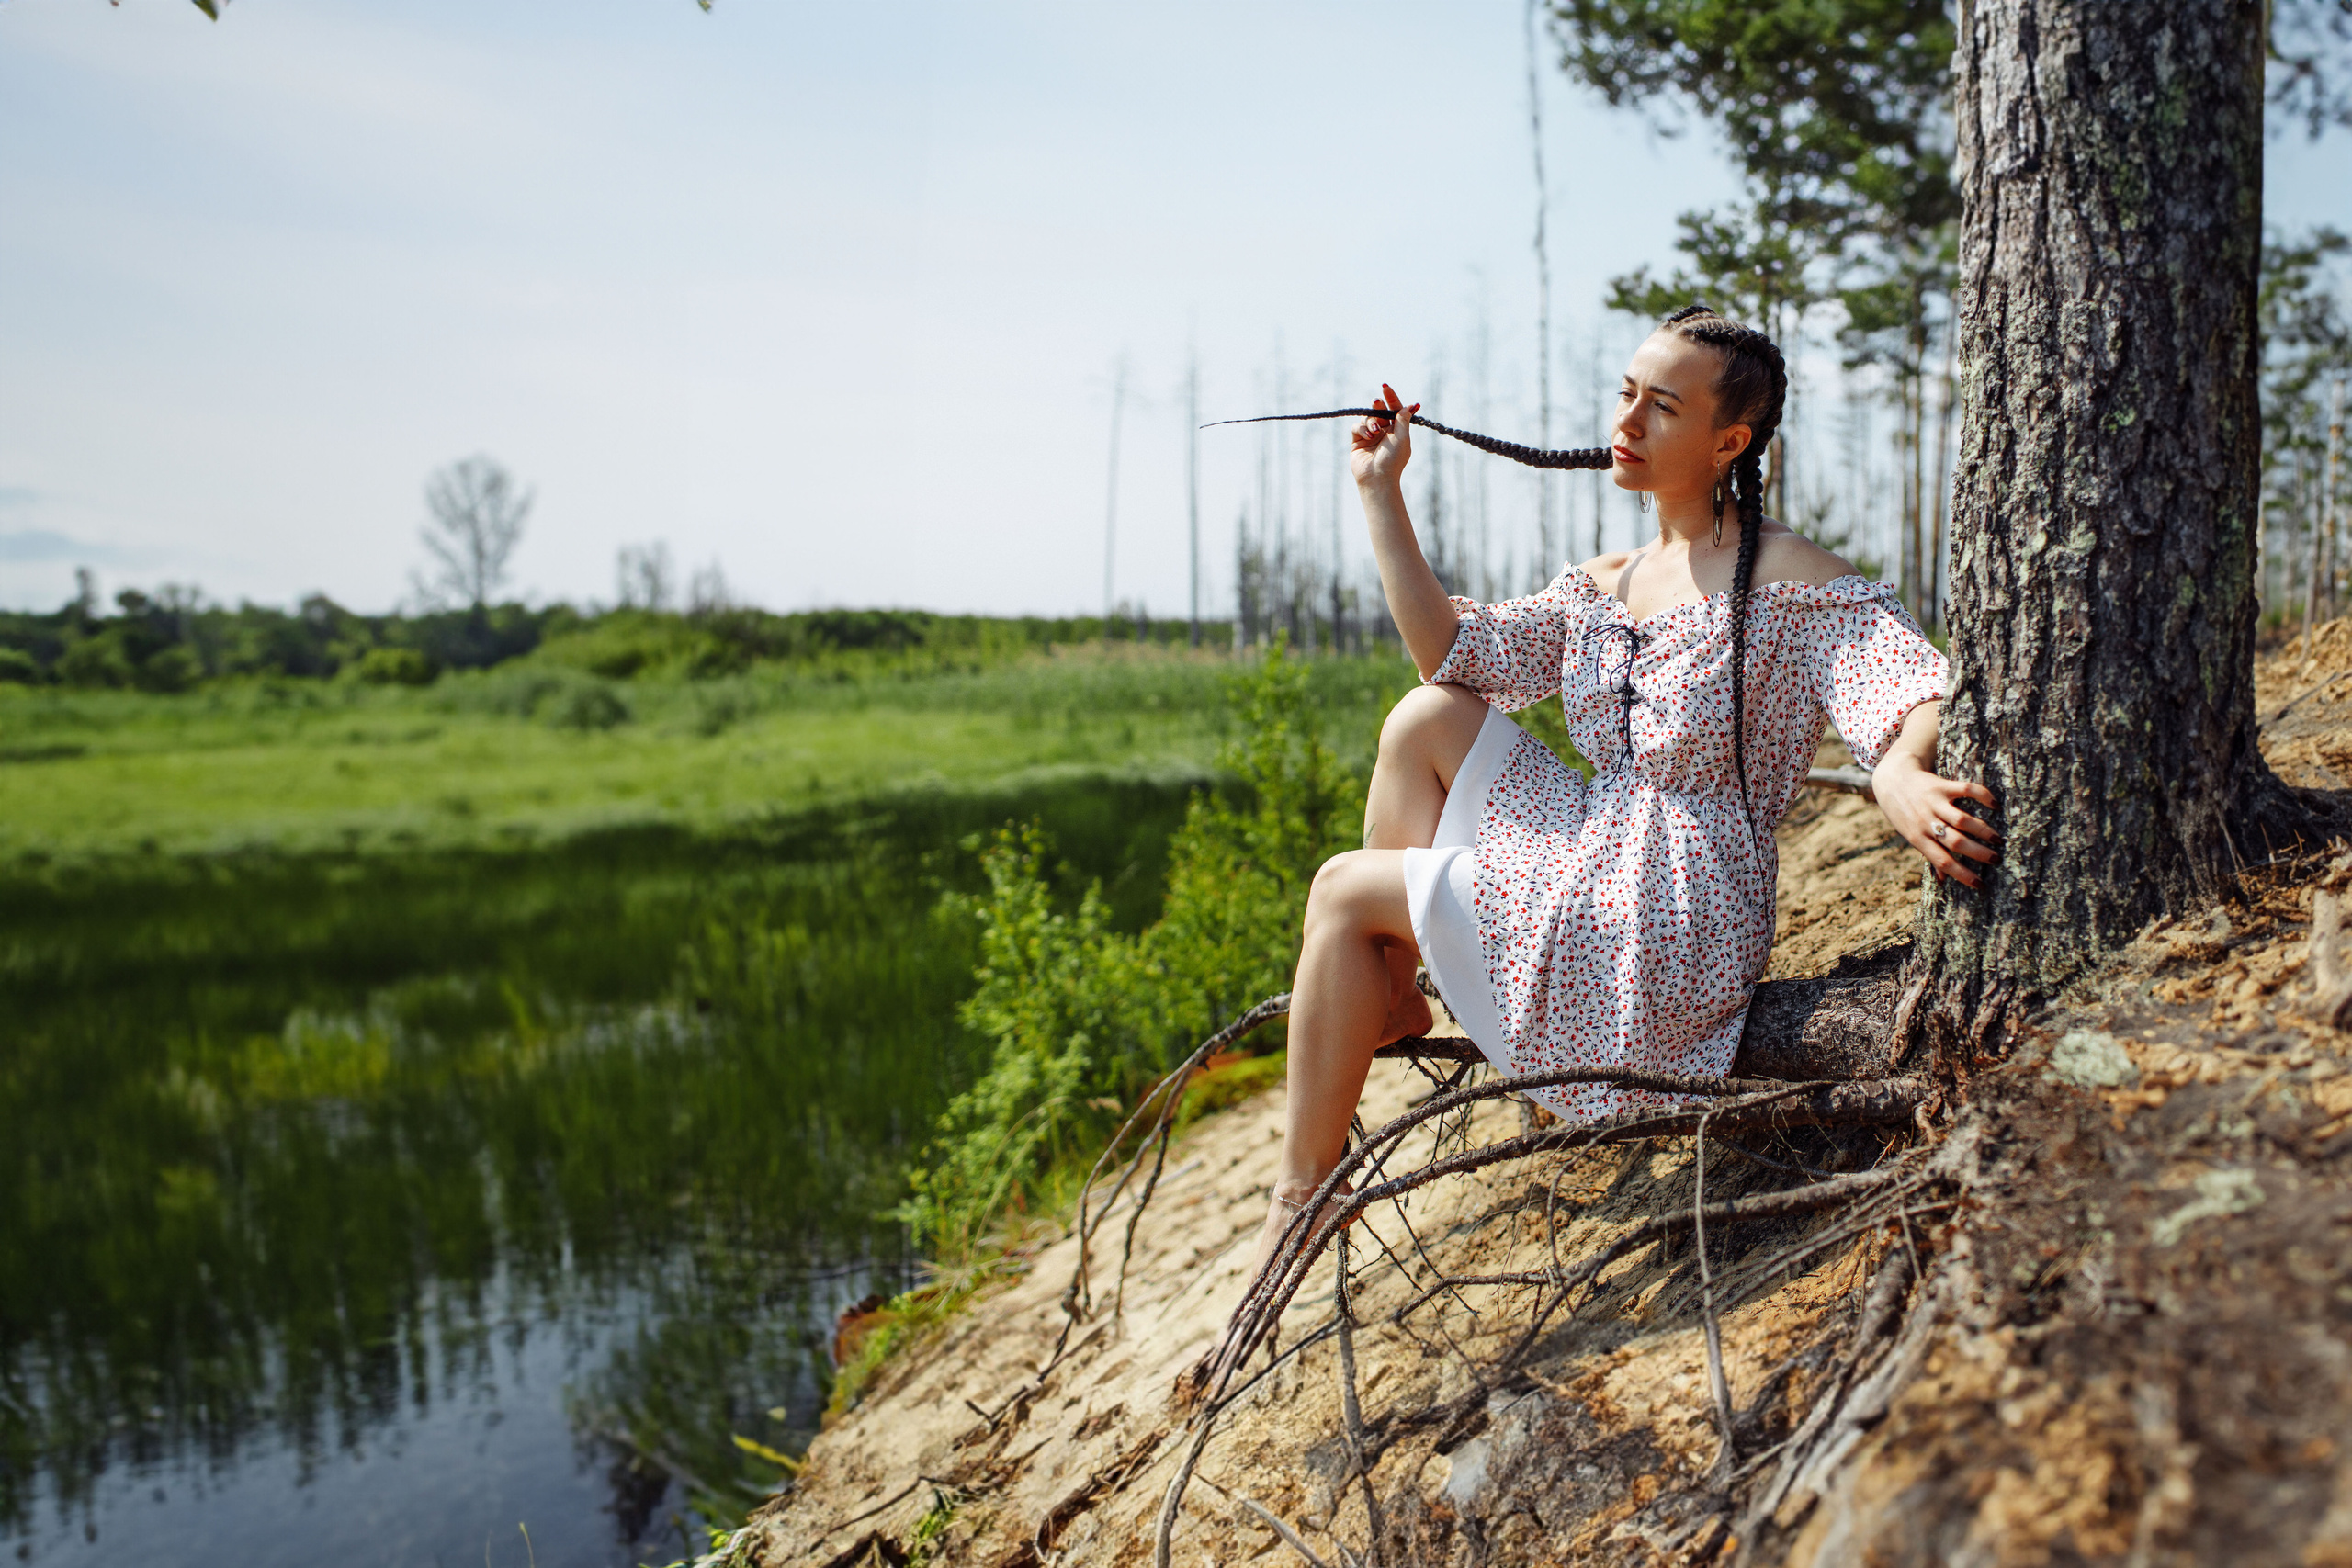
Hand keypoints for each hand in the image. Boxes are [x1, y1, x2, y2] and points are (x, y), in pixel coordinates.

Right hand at [1349, 384, 1417, 489]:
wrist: (1377, 478)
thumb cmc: (1393, 459)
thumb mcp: (1402, 438)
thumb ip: (1403, 420)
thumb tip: (1408, 406)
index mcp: (1397, 431)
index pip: (1394, 410)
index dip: (1391, 398)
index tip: (1386, 388)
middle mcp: (1384, 432)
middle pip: (1380, 411)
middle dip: (1378, 406)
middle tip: (1376, 402)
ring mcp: (1370, 436)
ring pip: (1367, 418)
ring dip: (1371, 421)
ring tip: (1374, 431)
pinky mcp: (1358, 441)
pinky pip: (1357, 427)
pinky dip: (1361, 428)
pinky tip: (1368, 436)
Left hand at [1871, 753, 1998, 889]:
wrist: (1892, 780)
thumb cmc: (1904, 813)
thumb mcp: (1911, 835)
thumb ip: (1928, 854)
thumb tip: (1943, 881)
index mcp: (1918, 838)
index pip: (1942, 861)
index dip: (1962, 875)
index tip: (1980, 884)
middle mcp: (1925, 821)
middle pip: (1955, 842)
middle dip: (1978, 853)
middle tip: (1996, 859)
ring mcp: (1933, 803)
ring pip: (1961, 820)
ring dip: (1983, 830)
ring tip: (1998, 840)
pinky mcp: (1941, 785)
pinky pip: (1966, 790)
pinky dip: (1983, 796)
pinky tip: (1995, 806)